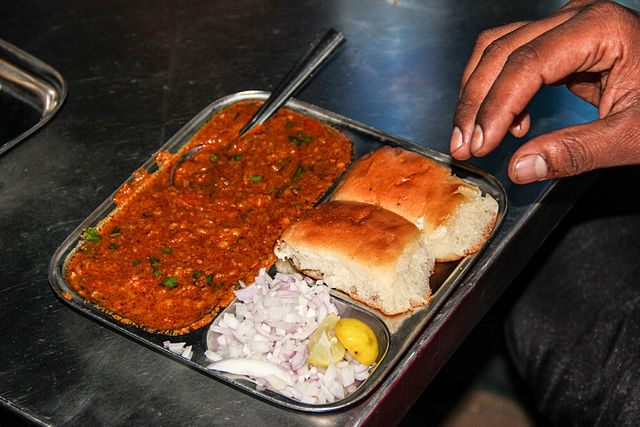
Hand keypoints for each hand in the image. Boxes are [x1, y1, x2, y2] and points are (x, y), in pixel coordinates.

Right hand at [450, 0, 639, 183]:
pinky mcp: (562, 44)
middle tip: (463, 144)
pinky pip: (513, 59)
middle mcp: (577, 18)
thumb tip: (521, 168)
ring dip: (478, 94)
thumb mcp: (635, 135)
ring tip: (473, 136)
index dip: (495, 106)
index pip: (526, 64)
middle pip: (501, 50)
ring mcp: (567, 27)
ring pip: (498, 49)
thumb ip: (577, 152)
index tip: (480, 144)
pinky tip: (509, 125)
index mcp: (599, 28)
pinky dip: (499, 92)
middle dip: (475, 101)